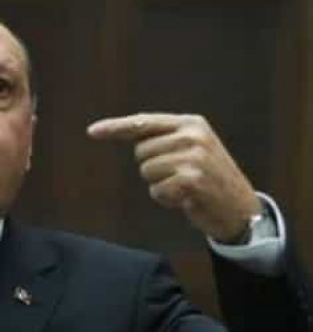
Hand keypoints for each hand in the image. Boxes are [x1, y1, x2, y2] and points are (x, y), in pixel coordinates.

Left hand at [87, 113, 260, 242]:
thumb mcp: (192, 149)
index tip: (92, 132)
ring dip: (159, 185)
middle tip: (180, 175)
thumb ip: (163, 139)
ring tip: (184, 186)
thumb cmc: (209, 180)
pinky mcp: (192, 179)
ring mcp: (194, 157)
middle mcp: (192, 135)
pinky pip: (156, 190)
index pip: (143, 122)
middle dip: (153, 168)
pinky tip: (186, 198)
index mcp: (191, 123)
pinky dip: (165, 199)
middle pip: (140, 152)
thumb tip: (124, 132)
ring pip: (146, 172)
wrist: (240, 208)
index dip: (115, 128)